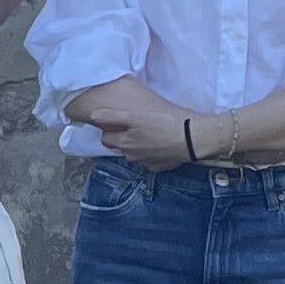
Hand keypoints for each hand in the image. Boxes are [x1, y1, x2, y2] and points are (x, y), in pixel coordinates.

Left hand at [71, 74, 195, 167]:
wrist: (191, 139)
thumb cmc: (165, 123)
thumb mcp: (136, 116)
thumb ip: (113, 117)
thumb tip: (93, 116)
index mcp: (125, 143)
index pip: (106, 139)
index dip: (109, 130)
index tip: (117, 123)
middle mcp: (132, 156)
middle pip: (121, 147)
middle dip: (124, 139)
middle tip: (135, 127)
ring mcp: (146, 164)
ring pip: (136, 154)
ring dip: (139, 146)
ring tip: (150, 134)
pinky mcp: (160, 168)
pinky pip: (151, 160)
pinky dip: (153, 154)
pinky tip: (161, 144)